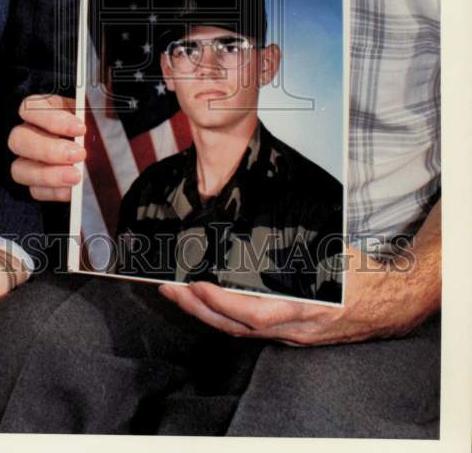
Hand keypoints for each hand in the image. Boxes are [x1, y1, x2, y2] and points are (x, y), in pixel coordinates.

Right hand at [9, 94, 85, 201]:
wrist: (93, 147)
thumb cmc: (87, 127)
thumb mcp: (88, 114)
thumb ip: (86, 116)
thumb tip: (86, 126)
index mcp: (38, 110)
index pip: (29, 108)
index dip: (52, 119)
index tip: (80, 128)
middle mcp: (25, 133)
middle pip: (18, 139)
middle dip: (49, 149)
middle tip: (78, 154)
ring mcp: (25, 160)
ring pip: (19, 169)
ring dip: (48, 175)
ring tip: (75, 176)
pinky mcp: (32, 182)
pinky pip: (33, 190)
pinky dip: (52, 192)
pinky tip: (69, 190)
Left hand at [159, 242, 438, 346]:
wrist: (391, 302)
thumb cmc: (360, 271)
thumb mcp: (331, 252)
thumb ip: (297, 245)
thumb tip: (259, 224)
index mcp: (304, 308)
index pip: (251, 312)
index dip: (219, 301)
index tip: (193, 282)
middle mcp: (294, 327)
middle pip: (236, 326)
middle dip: (197, 307)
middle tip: (167, 287)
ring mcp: (292, 334)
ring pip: (240, 330)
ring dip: (205, 311)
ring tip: (177, 291)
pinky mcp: (292, 333)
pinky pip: (251, 328)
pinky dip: (224, 315)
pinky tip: (206, 301)